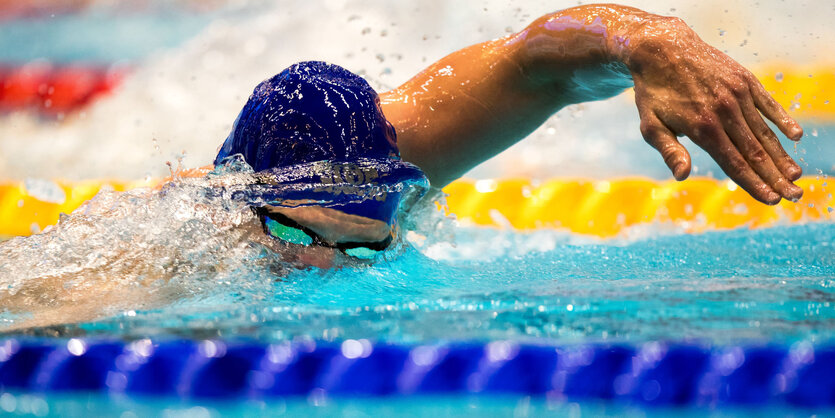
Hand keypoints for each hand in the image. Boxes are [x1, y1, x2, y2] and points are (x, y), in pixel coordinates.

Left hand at [625, 17, 802, 203]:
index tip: (772, 201)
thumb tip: (682, 176)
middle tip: (794, 196)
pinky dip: (782, 120)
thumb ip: (669, 150)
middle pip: (755, 152)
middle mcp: (724, 111)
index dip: (754, 184)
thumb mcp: (650, 125)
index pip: (734, 163)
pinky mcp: (745, 80)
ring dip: (782, 155)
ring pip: (764, 131)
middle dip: (775, 177)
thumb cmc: (653, 93)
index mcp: (702, 128)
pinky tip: (795, 136)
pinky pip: (768, 103)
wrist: (662, 49)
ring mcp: (737, 94)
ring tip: (796, 176)